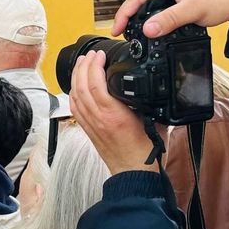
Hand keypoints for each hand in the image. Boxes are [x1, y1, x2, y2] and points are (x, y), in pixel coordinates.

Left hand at [70, 50, 158, 174]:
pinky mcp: (89, 130)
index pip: (96, 84)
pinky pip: (75, 108)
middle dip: (83, 66)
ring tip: (81, 64)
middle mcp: (99, 119)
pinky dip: (73, 93)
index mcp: (114, 115)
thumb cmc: (145, 153)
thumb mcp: (154, 122)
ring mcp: (92, 125)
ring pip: (75, 96)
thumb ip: (152, 103)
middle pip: (81, 87)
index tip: (100, 55)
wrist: (134, 174)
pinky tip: (77, 86)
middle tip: (89, 54)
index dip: (95, 66)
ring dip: (76, 77)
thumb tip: (155, 88)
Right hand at [112, 0, 228, 38]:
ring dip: (140, 18)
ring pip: (147, 4)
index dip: (124, 13)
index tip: (117, 29)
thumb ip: (170, 20)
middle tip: (122, 34)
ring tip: (131, 33)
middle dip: (129, 16)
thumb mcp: (193, 10)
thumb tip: (147, 30)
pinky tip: (149, 28)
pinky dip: (152, 17)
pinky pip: (156, 6)